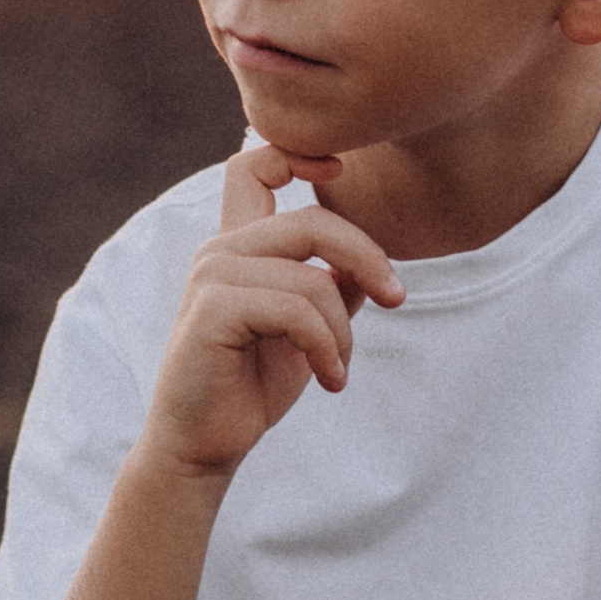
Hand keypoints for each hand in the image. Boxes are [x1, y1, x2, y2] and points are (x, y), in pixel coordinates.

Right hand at [141, 134, 404, 481]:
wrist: (204, 445)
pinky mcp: (213, 311)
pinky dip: (326, 348)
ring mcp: (211, 277)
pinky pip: (296, 310)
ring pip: (312, 278)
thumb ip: (333, 288)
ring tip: (339, 368)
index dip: (298, 153)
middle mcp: (220, 251)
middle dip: (367, 257)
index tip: (338, 170)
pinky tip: (330, 382)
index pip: (253, 166)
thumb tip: (372, 267)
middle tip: (396, 298)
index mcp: (238, 246)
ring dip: (343, 331)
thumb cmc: (251, 386)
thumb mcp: (308, 329)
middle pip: (312, 221)